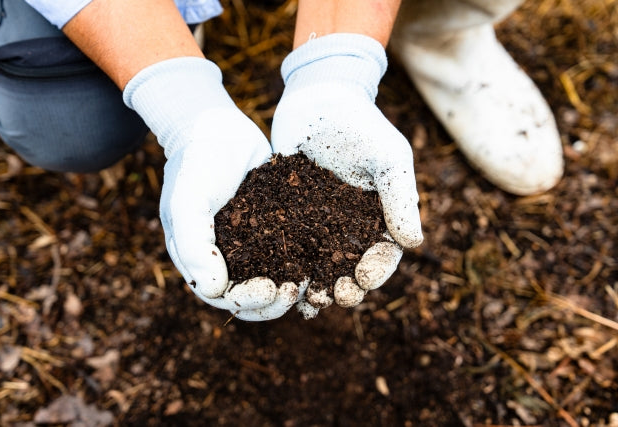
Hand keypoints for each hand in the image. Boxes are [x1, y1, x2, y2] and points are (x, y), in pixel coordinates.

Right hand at [123, 57, 302, 319]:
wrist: (215, 127)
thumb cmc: (195, 163)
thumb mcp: (187, 201)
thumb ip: (194, 245)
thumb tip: (213, 290)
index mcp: (201, 260)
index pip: (224, 297)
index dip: (248, 302)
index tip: (271, 290)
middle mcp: (227, 259)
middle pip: (254, 297)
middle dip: (275, 301)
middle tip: (297, 290)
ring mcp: (252, 245)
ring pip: (276, 278)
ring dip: (294, 286)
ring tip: (313, 279)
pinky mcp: (275, 227)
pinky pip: (291, 251)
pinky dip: (307, 260)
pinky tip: (327, 258)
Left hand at [271, 34, 422, 316]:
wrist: (318, 96)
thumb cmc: (361, 125)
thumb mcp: (389, 158)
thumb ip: (401, 199)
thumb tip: (413, 244)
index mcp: (380, 216)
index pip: (383, 254)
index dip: (376, 272)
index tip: (364, 281)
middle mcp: (350, 226)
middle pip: (350, 268)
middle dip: (346, 288)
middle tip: (336, 299)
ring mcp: (318, 222)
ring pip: (318, 264)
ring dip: (316, 286)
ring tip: (309, 302)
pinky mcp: (289, 214)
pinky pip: (287, 245)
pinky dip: (285, 266)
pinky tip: (279, 280)